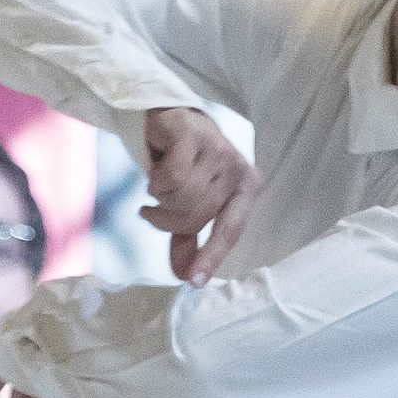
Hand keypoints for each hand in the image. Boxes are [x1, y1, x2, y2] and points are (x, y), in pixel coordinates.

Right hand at [141, 107, 259, 284]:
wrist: (166, 116)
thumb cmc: (182, 160)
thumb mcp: (187, 202)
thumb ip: (187, 238)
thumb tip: (185, 276)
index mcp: (245, 185)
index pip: (231, 229)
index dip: (212, 256)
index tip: (194, 281)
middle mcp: (237, 167)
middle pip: (198, 217)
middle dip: (168, 221)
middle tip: (152, 212)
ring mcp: (218, 149)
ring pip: (182, 198)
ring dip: (159, 199)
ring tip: (155, 188)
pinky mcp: (194, 136)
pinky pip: (170, 178)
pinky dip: (155, 181)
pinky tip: (154, 172)